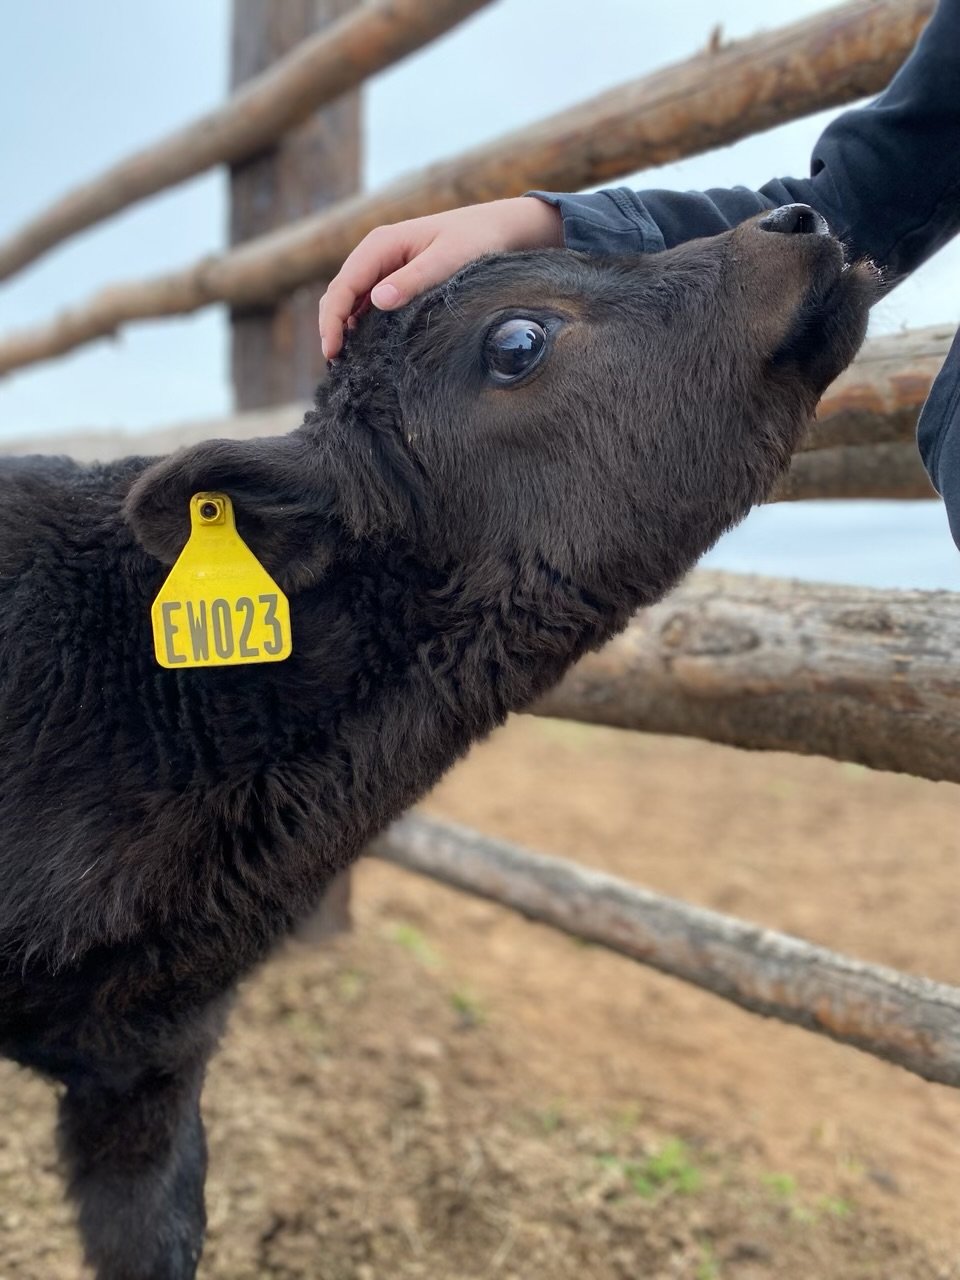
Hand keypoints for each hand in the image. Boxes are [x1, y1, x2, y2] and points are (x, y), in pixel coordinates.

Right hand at [318, 197, 562, 358]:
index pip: (344, 285)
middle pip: (340, 292)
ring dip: (343, 326)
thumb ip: (412, 280)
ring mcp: (383, 265)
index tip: (332, 351)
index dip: (332, 320)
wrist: (495, 228)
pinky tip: (363, 345)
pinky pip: (367, 302)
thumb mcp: (446, 262)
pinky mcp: (394, 277)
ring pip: (350, 299)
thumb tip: (377, 300)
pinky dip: (359, 323)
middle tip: (335, 363)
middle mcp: (375, 252)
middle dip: (332, 326)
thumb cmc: (474, 242)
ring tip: (345, 360)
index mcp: (380, 244)